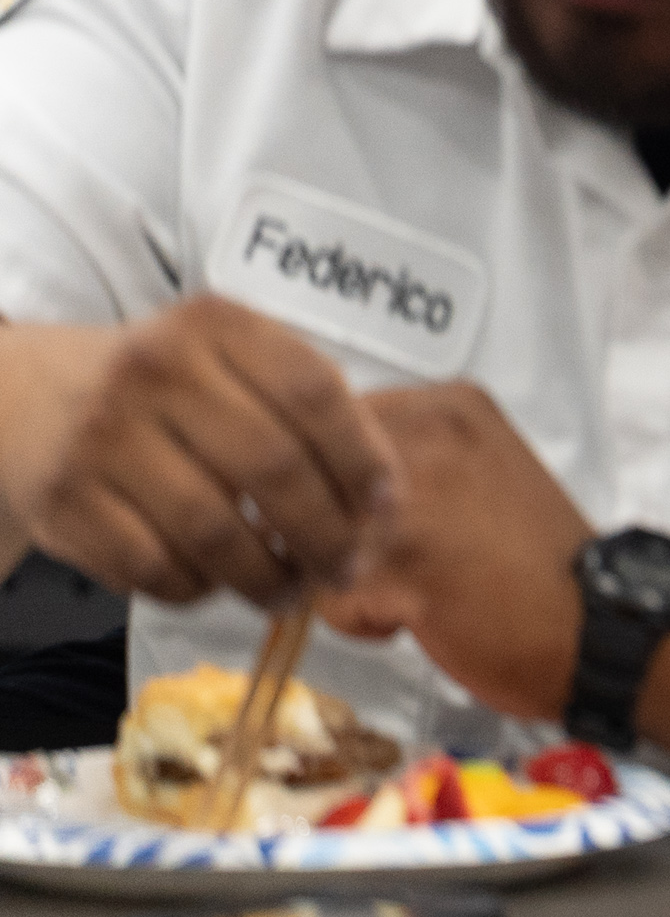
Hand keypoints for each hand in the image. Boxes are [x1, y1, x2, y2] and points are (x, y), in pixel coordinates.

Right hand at [0, 300, 392, 603]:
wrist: (28, 395)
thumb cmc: (165, 386)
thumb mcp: (230, 359)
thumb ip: (305, 410)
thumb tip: (380, 503)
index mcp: (215, 325)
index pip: (314, 392)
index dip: (362, 458)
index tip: (385, 507)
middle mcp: (156, 371)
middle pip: (272, 467)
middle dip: (326, 532)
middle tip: (347, 569)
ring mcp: (103, 437)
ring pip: (213, 530)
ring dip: (267, 575)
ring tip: (291, 591)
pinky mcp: (65, 502)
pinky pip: (152, 567)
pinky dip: (198, 588)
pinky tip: (217, 585)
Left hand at [313, 384, 593, 722]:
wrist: (598, 625)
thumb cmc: (532, 565)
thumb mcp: (473, 470)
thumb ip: (402, 456)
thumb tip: (302, 477)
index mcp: (448, 404)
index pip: (323, 428)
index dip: (332, 487)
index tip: (376, 518)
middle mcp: (428, 432)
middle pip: (305, 482)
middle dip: (326, 528)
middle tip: (400, 558)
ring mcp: (412, 491)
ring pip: (307, 538)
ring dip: (342, 573)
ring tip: (412, 586)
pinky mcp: (399, 559)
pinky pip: (323, 594)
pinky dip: (360, 617)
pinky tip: (419, 614)